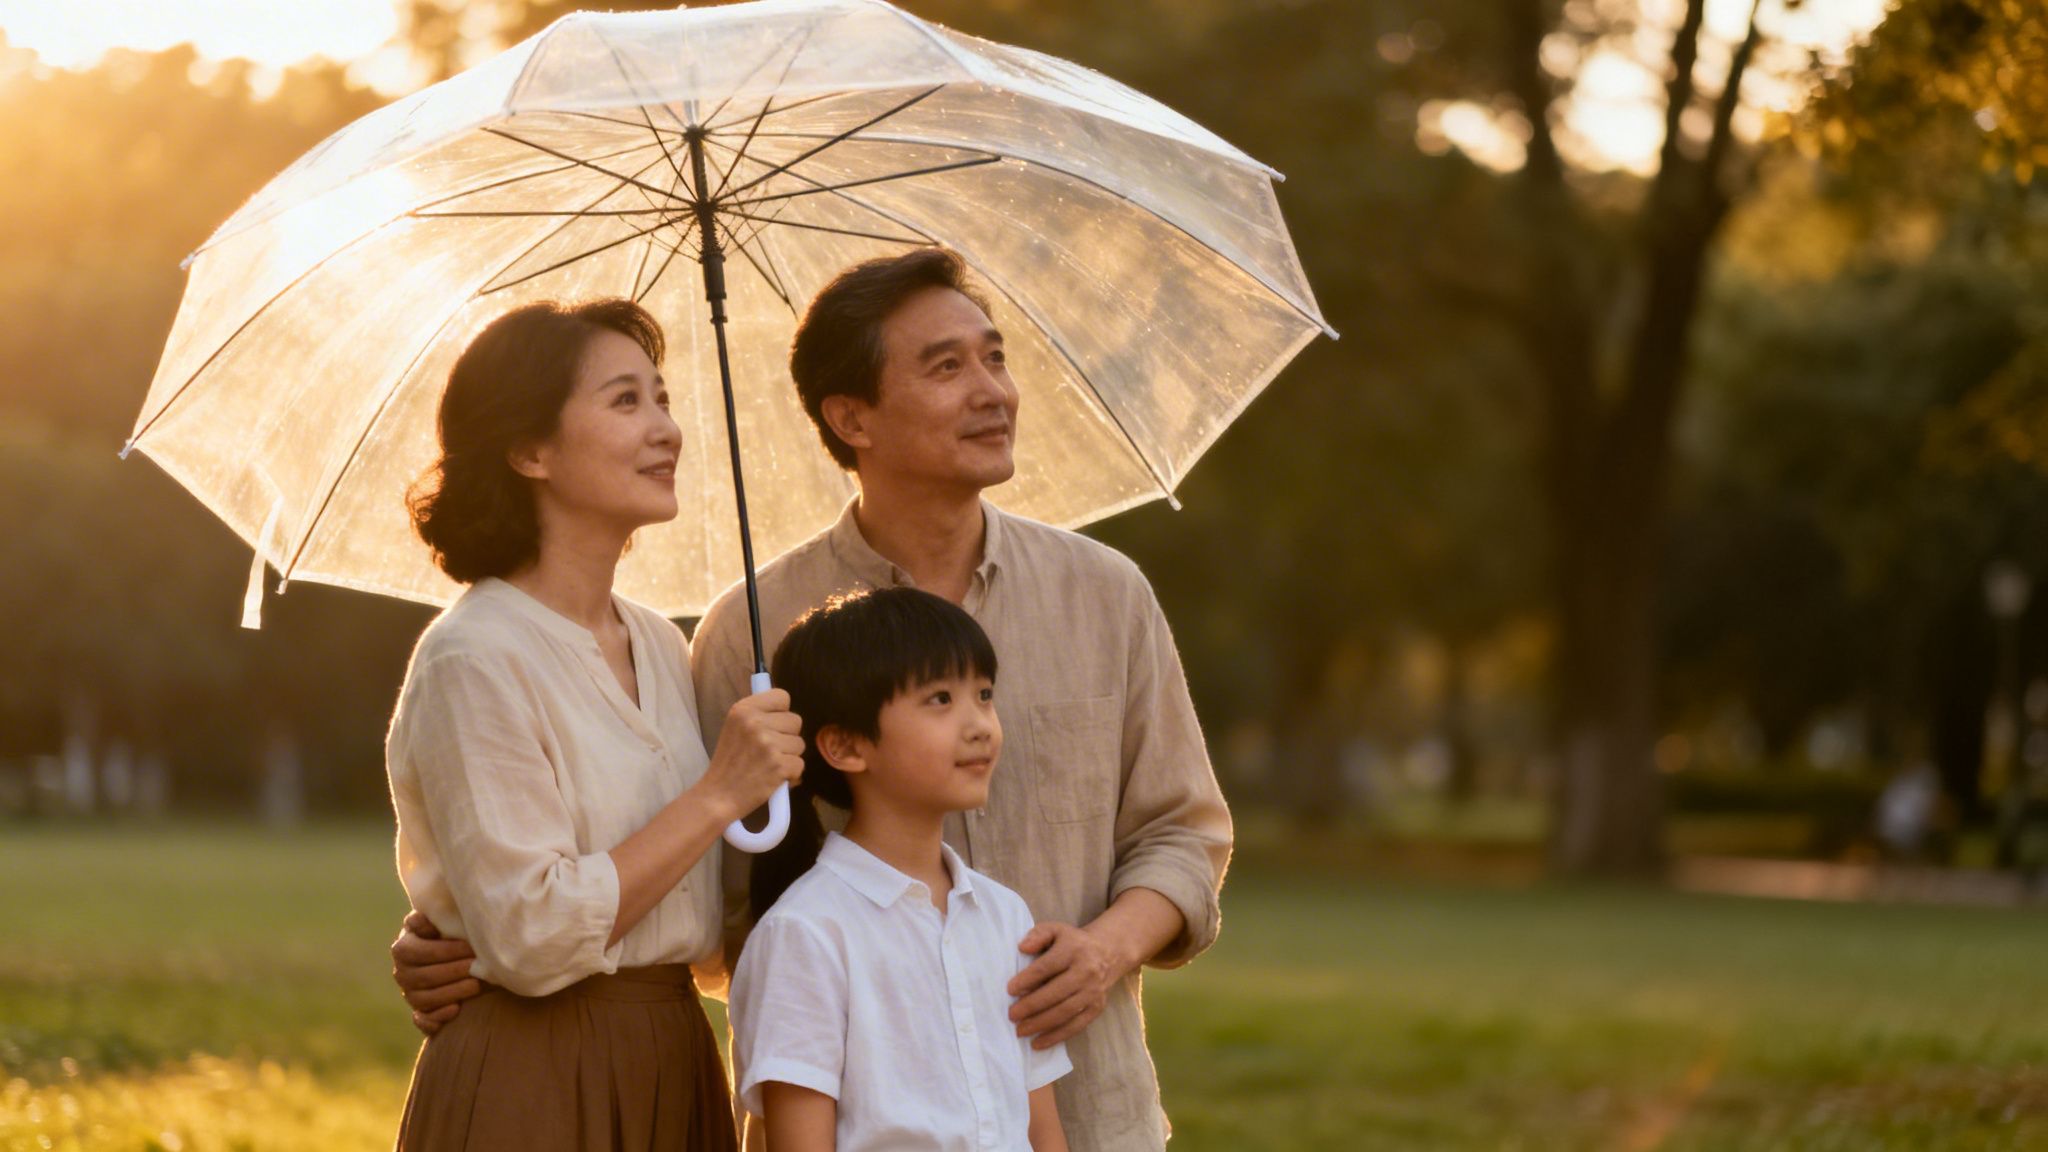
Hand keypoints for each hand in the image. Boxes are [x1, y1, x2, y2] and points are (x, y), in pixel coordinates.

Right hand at [392, 910, 479, 1035]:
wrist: (453, 956)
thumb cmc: (448, 934)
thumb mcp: (440, 921)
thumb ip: (430, 920)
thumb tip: (420, 918)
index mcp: (403, 948)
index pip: (419, 952)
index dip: (445, 951)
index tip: (471, 947)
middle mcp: (402, 973)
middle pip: (424, 977)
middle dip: (453, 972)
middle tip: (477, 967)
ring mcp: (409, 995)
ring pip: (424, 999)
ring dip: (451, 993)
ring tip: (476, 985)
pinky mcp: (420, 1014)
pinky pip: (422, 1021)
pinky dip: (436, 1018)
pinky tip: (455, 1010)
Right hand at [700, 688, 804, 818]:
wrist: (718, 796)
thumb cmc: (727, 764)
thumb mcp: (735, 729)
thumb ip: (758, 716)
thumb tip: (785, 710)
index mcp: (743, 709)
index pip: (782, 697)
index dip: (781, 713)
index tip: (772, 726)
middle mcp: (755, 723)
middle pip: (795, 721)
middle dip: (787, 737)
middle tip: (768, 751)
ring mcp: (768, 744)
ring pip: (800, 744)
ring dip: (789, 757)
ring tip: (769, 766)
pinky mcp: (779, 765)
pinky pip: (800, 764)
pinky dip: (791, 774)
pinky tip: (773, 779)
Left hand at [1006, 921, 1124, 1049]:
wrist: (1108, 952)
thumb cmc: (1073, 942)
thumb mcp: (1056, 929)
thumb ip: (1038, 935)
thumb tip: (1023, 948)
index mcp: (1073, 950)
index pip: (1047, 967)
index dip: (1027, 980)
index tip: (1010, 990)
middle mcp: (1086, 972)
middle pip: (1055, 993)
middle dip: (1031, 1006)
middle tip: (1012, 1015)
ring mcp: (1093, 992)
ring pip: (1064, 1012)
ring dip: (1041, 1024)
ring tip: (1020, 1031)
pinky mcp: (1097, 1008)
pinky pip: (1076, 1026)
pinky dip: (1056, 1037)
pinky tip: (1038, 1043)